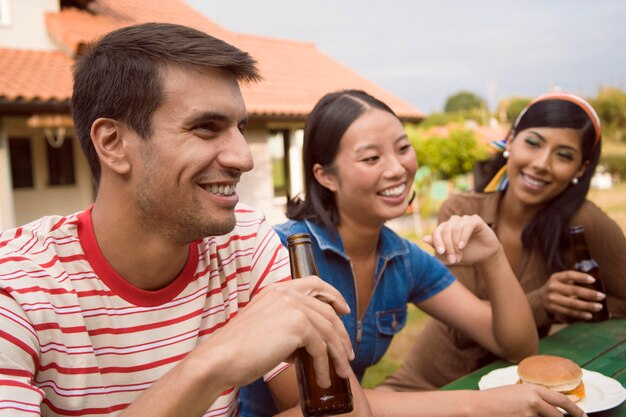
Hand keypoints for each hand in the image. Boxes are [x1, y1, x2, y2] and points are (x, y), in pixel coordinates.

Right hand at [188, 276, 353, 389]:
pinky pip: (321, 348)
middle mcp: (286, 293)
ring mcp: (293, 306)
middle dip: (341, 334)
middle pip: (327, 311)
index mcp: (277, 289)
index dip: (333, 295)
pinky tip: (323, 379)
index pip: (314, 283)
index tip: (344, 309)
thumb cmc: (237, 350)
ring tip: (342, 373)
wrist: (220, 359)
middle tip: (348, 354)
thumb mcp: (264, 327)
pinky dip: (325, 366)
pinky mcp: (297, 325)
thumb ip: (284, 325)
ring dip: (338, 354)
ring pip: (328, 331)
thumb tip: (305, 343)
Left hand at [424, 214, 499, 264]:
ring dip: (456, 243)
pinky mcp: (475, 220)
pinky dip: (463, 236)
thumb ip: (438, 246)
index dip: (438, 242)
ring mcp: (464, 219)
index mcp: (445, 228)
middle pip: (445, 230)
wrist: (485, 255)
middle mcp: (454, 222)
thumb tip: (424, 238)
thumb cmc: (467, 253)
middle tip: (453, 259)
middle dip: (448, 246)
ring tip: (459, 255)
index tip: (441, 253)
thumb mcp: (451, 253)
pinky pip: (467, 225)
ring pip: (455, 228)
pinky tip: (462, 246)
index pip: (437, 232)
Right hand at [477, 384, 585, 416]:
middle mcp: (534, 400)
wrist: (479, 406)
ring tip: (528, 414)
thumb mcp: (516, 392)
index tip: (583, 416)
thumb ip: (533, 397)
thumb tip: (549, 408)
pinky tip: (518, 416)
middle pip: (558, 415)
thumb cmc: (495, 399)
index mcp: (533, 388)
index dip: (575, 410)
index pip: (561, 400)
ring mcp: (529, 413)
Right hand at [540, 270, 606, 320]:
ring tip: (599, 307)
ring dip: (587, 306)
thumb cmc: (557, 287)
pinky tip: (589, 315)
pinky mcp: (553, 309)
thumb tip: (587, 267)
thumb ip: (573, 275)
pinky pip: (569, 312)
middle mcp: (552, 287)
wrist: (540, 298)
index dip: (581, 277)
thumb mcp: (560, 279)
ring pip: (572, 303)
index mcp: (555, 277)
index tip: (593, 280)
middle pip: (573, 290)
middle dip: (589, 294)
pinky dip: (580, 314)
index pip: (569, 275)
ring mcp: (552, 299)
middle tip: (602, 296)